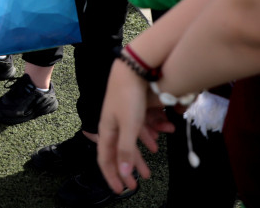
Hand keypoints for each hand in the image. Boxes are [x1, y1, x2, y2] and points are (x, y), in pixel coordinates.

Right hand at [97, 62, 174, 194]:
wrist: (131, 70)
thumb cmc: (127, 97)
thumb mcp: (128, 126)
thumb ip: (125, 150)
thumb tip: (122, 173)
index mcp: (107, 131)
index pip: (105, 159)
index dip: (111, 176)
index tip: (119, 190)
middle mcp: (111, 127)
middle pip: (117, 155)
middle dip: (126, 172)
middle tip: (134, 186)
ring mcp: (120, 119)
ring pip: (128, 145)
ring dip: (138, 159)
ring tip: (148, 173)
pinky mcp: (129, 112)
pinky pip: (135, 133)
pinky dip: (144, 141)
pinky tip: (155, 145)